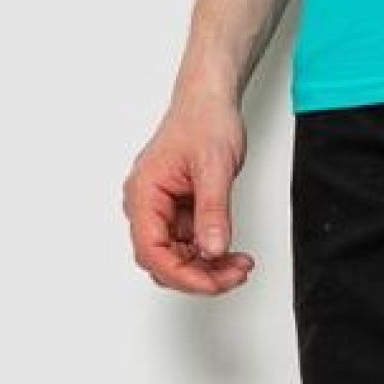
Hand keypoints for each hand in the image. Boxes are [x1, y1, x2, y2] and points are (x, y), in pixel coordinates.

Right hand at [123, 86, 254, 294]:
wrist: (210, 101)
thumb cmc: (204, 121)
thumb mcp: (215, 166)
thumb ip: (213, 211)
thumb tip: (213, 249)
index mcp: (144, 193)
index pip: (152, 251)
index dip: (183, 274)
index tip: (214, 282)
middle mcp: (146, 205)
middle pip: (162, 261)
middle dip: (199, 275)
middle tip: (235, 274)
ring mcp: (161, 210)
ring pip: (176, 257)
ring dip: (207, 267)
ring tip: (239, 264)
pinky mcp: (176, 211)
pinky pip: (188, 244)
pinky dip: (209, 253)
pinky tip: (230, 253)